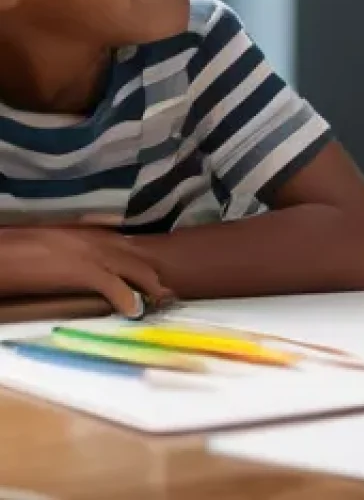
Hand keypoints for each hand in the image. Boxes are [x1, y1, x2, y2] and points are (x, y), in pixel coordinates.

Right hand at [0, 226, 173, 316]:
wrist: (5, 251)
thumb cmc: (26, 247)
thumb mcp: (62, 240)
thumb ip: (83, 247)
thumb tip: (96, 264)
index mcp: (93, 231)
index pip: (129, 245)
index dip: (144, 262)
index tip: (156, 275)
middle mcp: (99, 239)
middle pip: (138, 257)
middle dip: (154, 276)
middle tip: (168, 292)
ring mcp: (95, 253)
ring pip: (135, 269)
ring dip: (151, 287)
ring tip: (161, 302)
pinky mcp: (85, 271)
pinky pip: (115, 285)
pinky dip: (128, 299)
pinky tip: (135, 311)